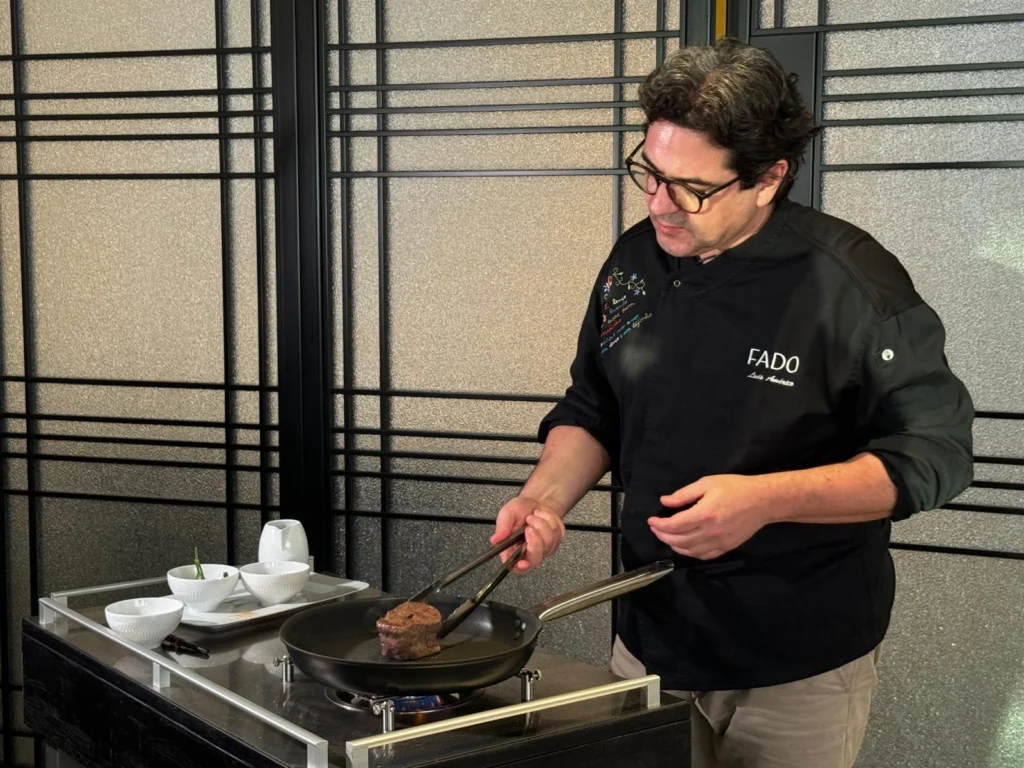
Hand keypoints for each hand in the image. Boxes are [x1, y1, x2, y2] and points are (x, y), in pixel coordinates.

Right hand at [491, 496, 565, 572]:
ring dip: (541, 524)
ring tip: (533, 516)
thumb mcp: (507, 513)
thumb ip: (502, 526)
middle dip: (535, 542)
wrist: (536, 502)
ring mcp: (544, 549)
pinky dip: (549, 521)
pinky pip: (557, 534)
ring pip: (548, 543)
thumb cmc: (520, 510)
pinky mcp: (555, 542)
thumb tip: (494, 540)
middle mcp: (528, 553)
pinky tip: (543, 517)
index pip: (515, 567)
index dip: (519, 567)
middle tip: (529, 527)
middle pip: (535, 559)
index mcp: (512, 550)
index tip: (522, 562)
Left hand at [647, 475, 772, 560]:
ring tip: (667, 537)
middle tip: (656, 528)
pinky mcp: (726, 547)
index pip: (674, 525)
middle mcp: (710, 532)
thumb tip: (664, 502)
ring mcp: (719, 542)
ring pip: (690, 551)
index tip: (651, 521)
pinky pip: (704, 555)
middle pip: (678, 540)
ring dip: (674, 545)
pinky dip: (690, 553)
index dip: (659, 525)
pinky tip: (685, 547)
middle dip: (662, 535)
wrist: (763, 501)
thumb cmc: (735, 488)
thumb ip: (684, 495)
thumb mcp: (707, 483)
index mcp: (704, 514)